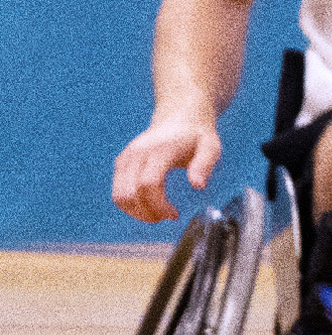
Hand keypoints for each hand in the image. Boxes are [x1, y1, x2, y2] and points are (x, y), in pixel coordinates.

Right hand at [112, 106, 221, 222]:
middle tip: (167, 217)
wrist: (180, 118)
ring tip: (158, 214)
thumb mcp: (211, 147)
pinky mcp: (121, 163)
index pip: (149, 183)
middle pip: (129, 194)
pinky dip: (130, 205)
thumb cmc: (197, 136)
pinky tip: (150, 205)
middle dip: (147, 213)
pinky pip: (118, 192)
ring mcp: (127, 157)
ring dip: (136, 213)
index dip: (159, 205)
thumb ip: (205, 164)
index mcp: (161, 149)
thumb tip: (198, 185)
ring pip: (119, 196)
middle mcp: (138, 153)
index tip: (174, 214)